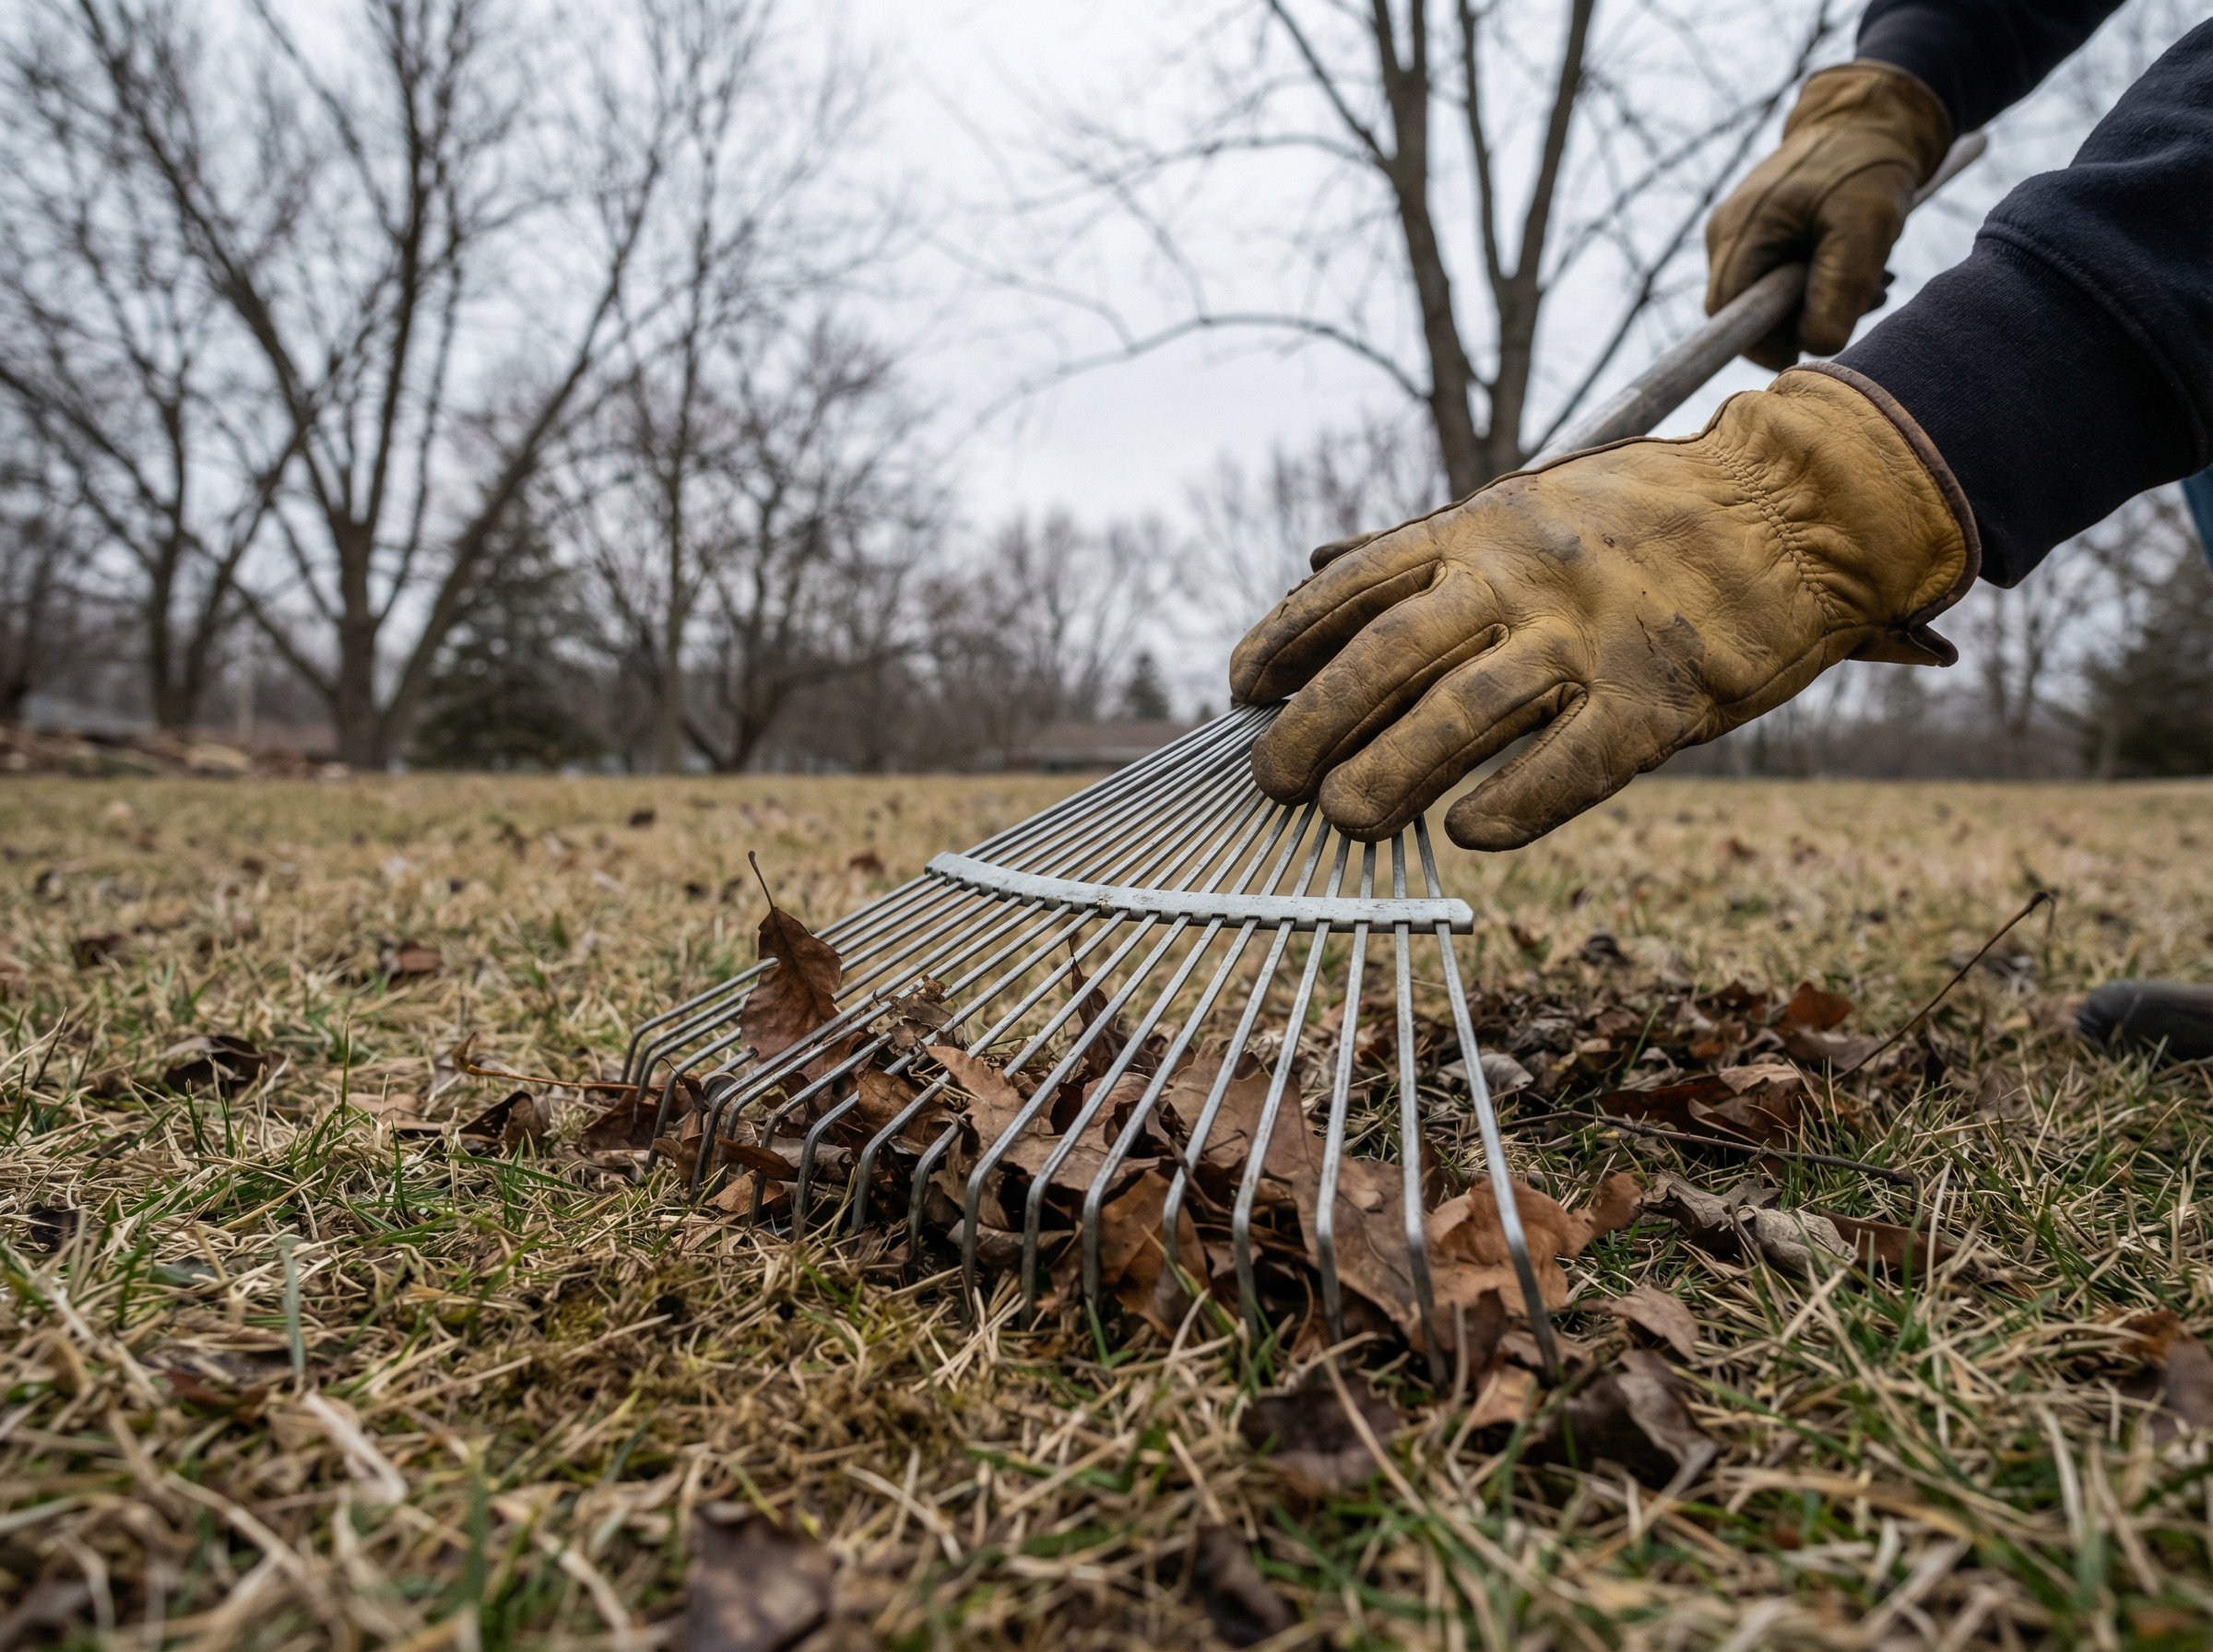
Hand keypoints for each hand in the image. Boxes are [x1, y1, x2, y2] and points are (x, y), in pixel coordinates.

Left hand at [1228, 368, 1976, 848]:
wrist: (1796, 506)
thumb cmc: (1644, 521)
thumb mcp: (1525, 506)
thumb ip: (1430, 551)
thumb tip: (1315, 572)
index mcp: (1480, 527)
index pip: (1353, 585)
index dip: (1285, 640)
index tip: (1240, 690)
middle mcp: (1523, 575)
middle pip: (1387, 658)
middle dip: (1314, 726)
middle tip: (1273, 782)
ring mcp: (1592, 635)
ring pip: (1463, 714)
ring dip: (1390, 775)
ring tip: (1344, 820)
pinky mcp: (1662, 694)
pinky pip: (1570, 764)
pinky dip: (1512, 805)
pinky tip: (1466, 835)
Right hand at [1706, 61, 1950, 369]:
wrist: (1865, 120)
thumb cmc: (1867, 166)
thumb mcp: (1866, 225)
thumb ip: (1840, 287)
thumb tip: (1816, 345)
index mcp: (1742, 229)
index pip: (1728, 316)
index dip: (1763, 343)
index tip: (1809, 345)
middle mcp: (1725, 235)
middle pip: (1745, 313)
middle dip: (1800, 321)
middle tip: (1863, 298)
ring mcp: (1735, 235)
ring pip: (1761, 302)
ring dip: (1812, 304)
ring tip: (1866, 277)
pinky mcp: (1753, 237)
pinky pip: (1770, 283)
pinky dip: (1811, 286)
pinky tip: (1844, 263)